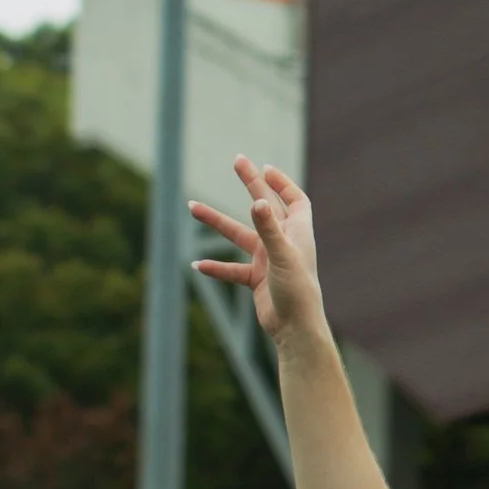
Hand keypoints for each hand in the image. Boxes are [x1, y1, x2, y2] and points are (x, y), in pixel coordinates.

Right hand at [188, 154, 326, 346]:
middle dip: (250, 183)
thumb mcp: (282, 255)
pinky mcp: (257, 279)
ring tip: (191, 207)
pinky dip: (216, 266)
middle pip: (264, 206)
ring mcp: (268, 260)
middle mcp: (283, 242)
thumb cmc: (297, 290)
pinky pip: (232, 268)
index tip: (266, 167)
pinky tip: (197, 265)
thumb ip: (268, 228)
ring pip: (239, 235)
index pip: (294, 199)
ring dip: (217, 222)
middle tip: (236, 160)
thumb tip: (256, 201)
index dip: (283, 182)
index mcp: (297, 231)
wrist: (295, 328)